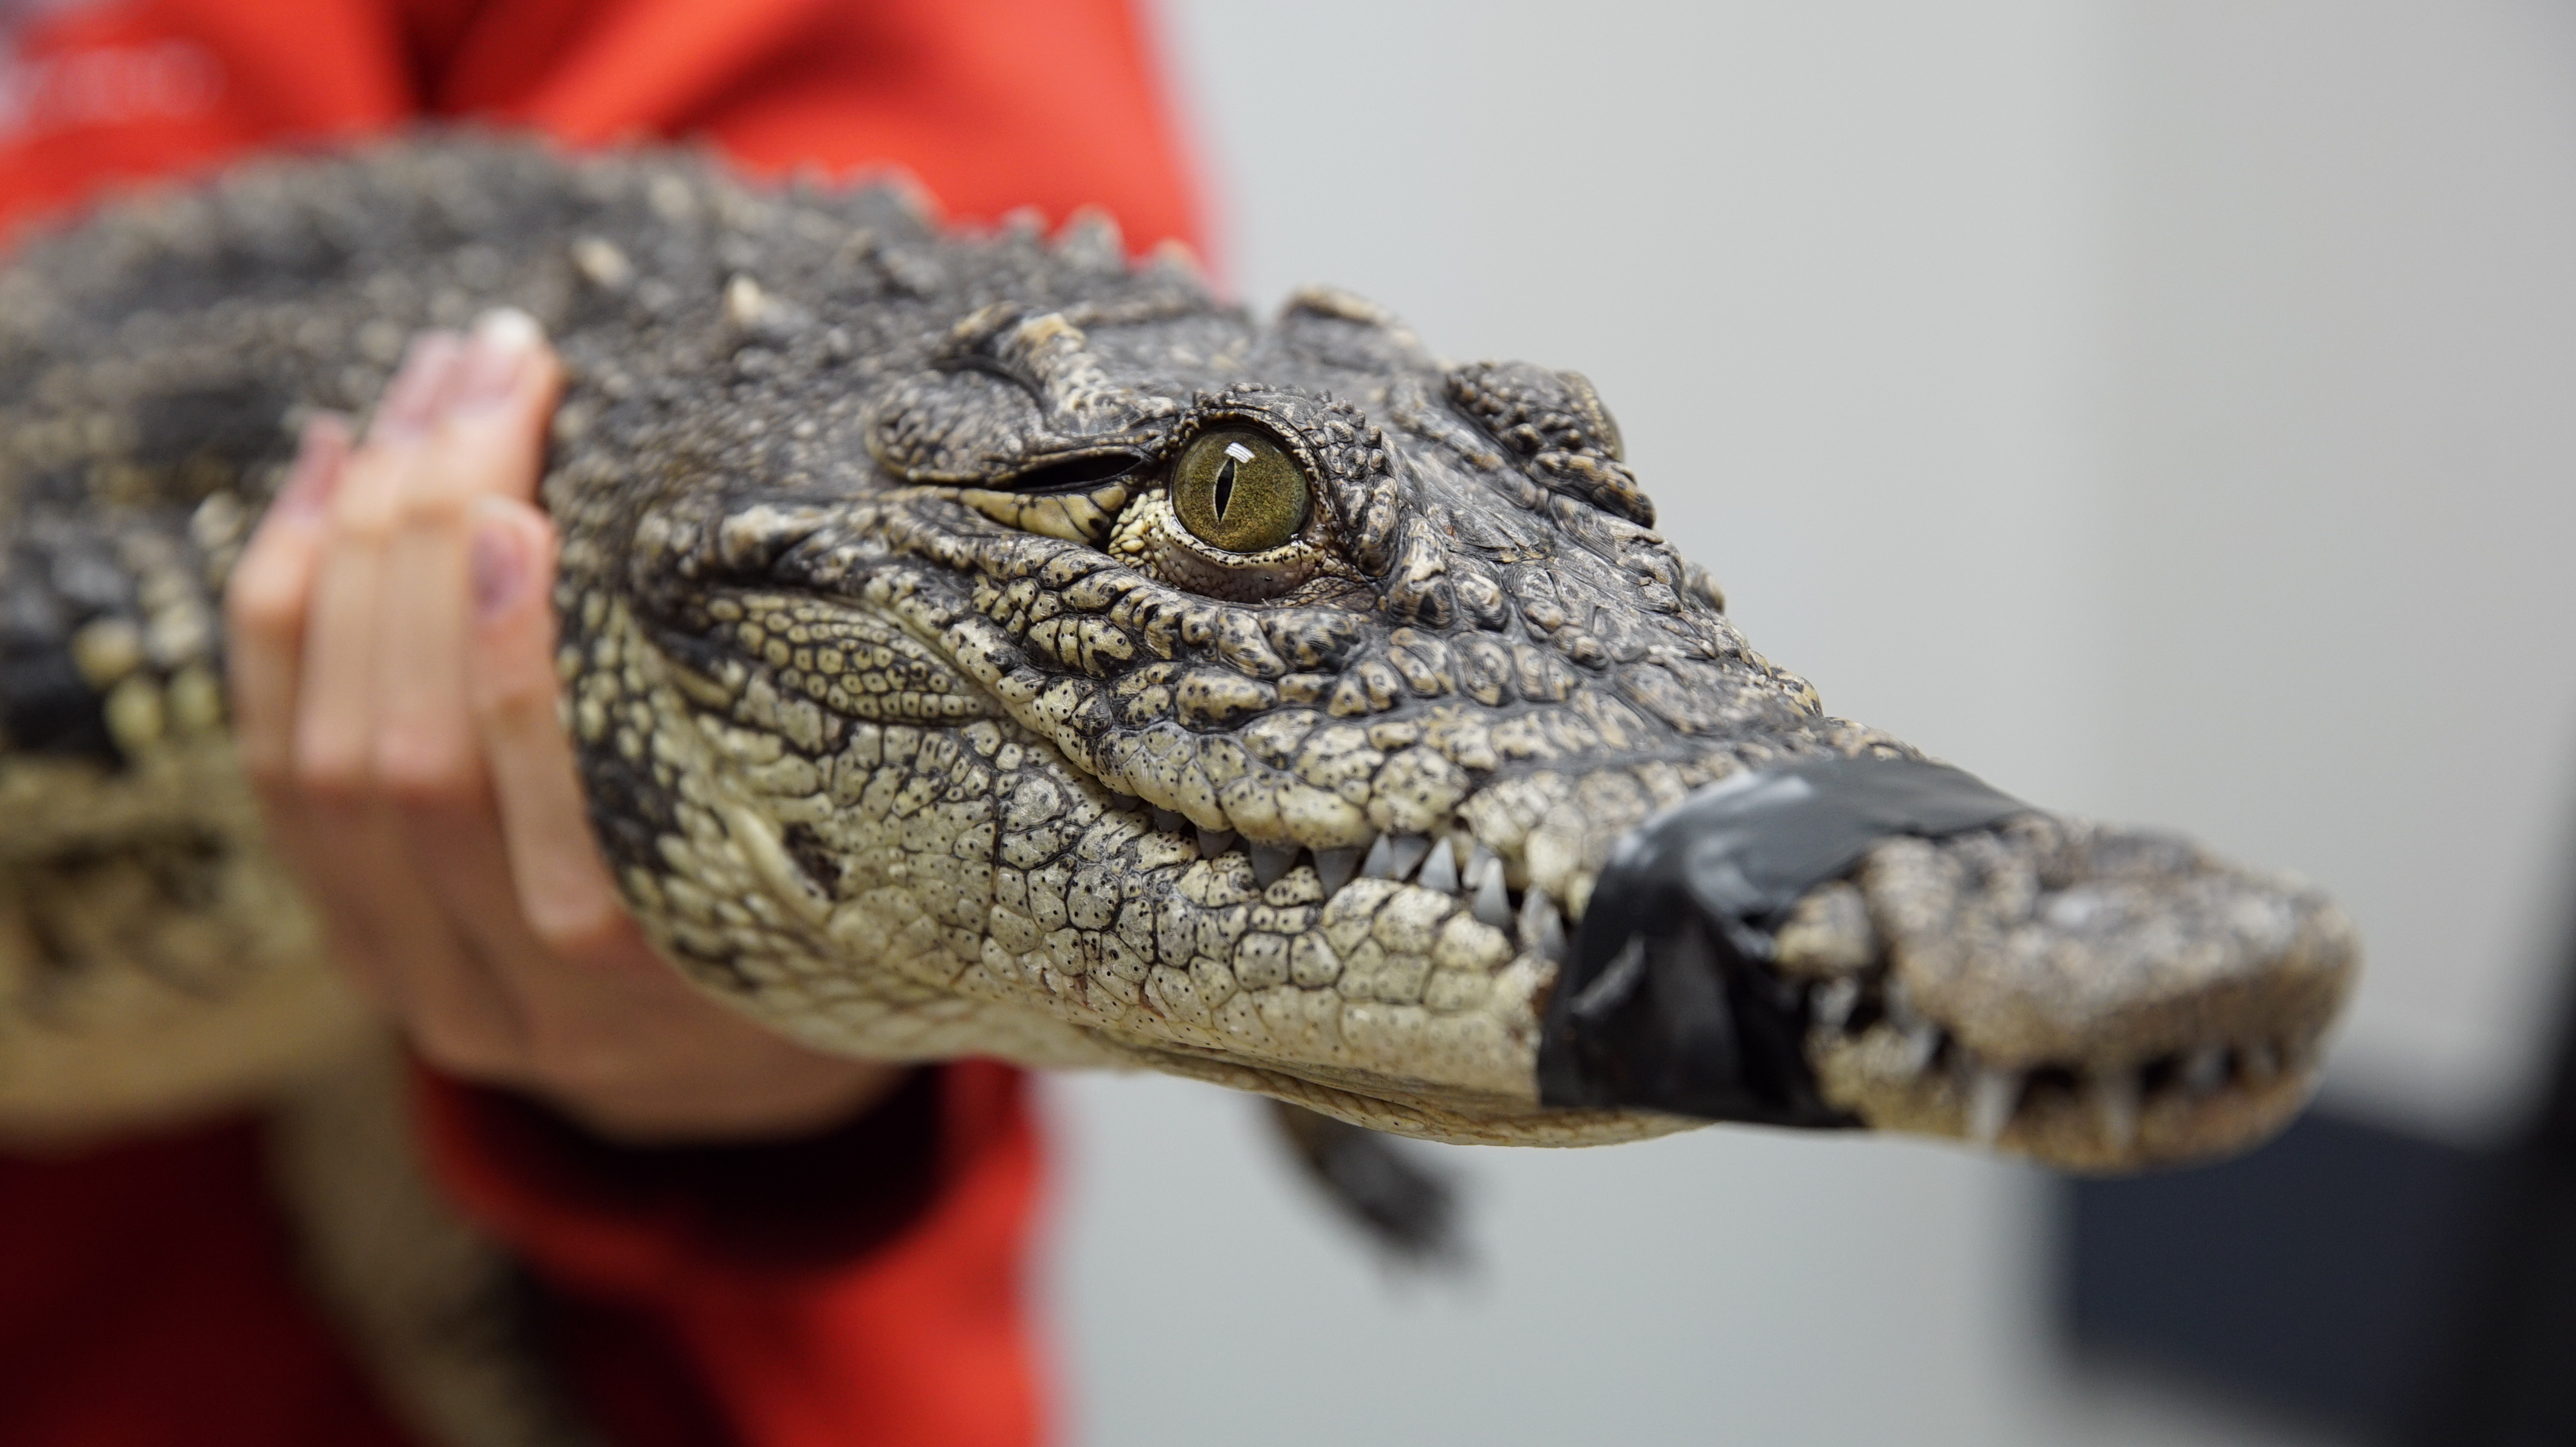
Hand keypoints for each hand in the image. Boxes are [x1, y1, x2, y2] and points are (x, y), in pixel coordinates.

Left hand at [225, 311, 902, 1143]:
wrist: (720, 1087)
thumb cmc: (820, 938)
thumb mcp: (852, 876)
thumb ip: (803, 761)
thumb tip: (785, 546)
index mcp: (642, 995)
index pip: (528, 830)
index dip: (505, 670)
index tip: (521, 513)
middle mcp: (502, 1003)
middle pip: (403, 767)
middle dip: (422, 547)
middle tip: (484, 373)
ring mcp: (408, 975)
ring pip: (324, 757)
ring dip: (350, 553)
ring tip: (416, 396)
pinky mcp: (351, 930)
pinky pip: (275, 762)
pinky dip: (282, 613)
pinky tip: (319, 482)